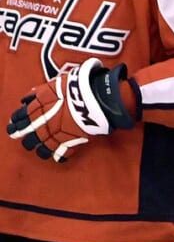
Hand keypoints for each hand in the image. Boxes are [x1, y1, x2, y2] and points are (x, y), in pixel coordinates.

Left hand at [7, 58, 133, 161]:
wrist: (91, 98)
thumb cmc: (74, 88)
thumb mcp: (52, 84)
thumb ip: (39, 92)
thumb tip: (29, 95)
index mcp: (38, 107)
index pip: (21, 116)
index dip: (17, 121)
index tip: (14, 124)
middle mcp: (44, 123)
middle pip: (29, 133)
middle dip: (25, 137)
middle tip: (22, 141)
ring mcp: (57, 134)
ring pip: (43, 146)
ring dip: (40, 149)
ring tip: (39, 152)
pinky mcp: (71, 142)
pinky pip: (62, 152)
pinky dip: (59, 156)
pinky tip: (56, 158)